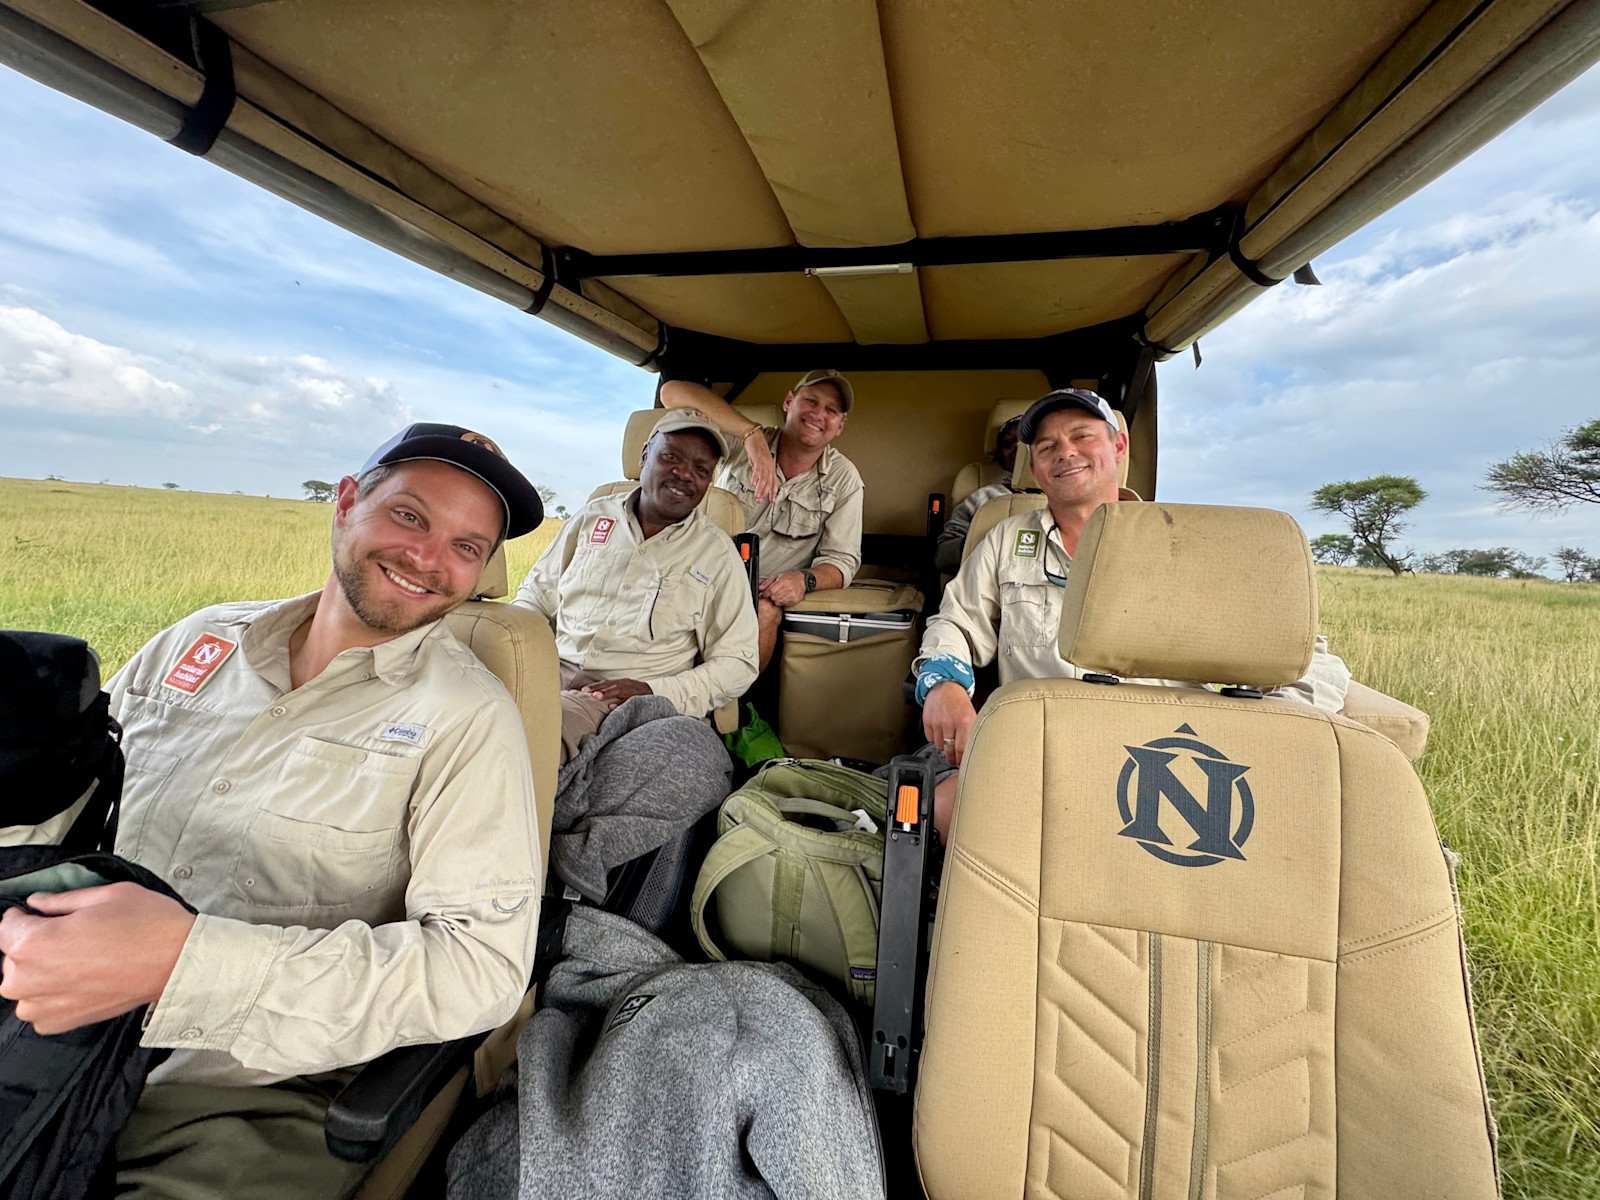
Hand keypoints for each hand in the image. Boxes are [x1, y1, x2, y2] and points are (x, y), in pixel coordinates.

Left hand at [0, 883, 195, 1034]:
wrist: (177, 963)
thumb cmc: (147, 927)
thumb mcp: (104, 896)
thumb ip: (60, 901)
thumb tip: (38, 903)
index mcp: (32, 943)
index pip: (5, 925)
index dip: (26, 916)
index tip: (42, 914)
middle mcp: (27, 979)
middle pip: (11, 957)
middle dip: (33, 944)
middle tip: (72, 935)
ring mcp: (41, 1006)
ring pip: (23, 983)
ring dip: (41, 971)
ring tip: (78, 959)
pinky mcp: (58, 1023)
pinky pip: (39, 1006)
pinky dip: (52, 994)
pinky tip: (80, 979)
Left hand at [580, 678, 653, 709]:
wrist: (655, 691)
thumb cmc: (636, 692)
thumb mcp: (624, 689)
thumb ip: (613, 691)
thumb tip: (596, 696)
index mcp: (621, 682)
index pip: (606, 683)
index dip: (595, 686)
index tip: (583, 690)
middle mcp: (625, 684)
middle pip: (610, 685)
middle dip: (598, 688)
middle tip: (587, 692)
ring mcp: (631, 691)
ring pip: (617, 691)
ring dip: (606, 693)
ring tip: (596, 696)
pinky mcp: (637, 698)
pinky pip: (627, 701)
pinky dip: (619, 703)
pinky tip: (611, 707)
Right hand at [745, 432, 779, 502]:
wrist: (754, 437)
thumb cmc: (756, 449)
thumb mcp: (759, 462)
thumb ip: (759, 471)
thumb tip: (756, 480)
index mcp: (771, 467)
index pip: (773, 482)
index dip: (773, 492)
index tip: (772, 500)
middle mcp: (770, 466)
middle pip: (769, 482)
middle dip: (765, 493)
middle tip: (760, 500)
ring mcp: (765, 463)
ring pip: (764, 479)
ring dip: (760, 489)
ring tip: (757, 496)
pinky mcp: (759, 459)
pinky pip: (758, 470)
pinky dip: (756, 478)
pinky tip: (753, 484)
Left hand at [758, 571, 806, 608]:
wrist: (801, 580)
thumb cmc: (789, 577)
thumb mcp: (777, 576)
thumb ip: (767, 582)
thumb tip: (760, 588)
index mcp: (783, 581)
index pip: (770, 591)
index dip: (765, 593)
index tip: (764, 594)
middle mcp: (788, 588)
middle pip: (773, 597)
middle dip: (771, 596)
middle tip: (773, 593)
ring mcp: (792, 595)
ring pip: (778, 601)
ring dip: (776, 599)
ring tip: (779, 594)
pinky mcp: (795, 600)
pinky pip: (784, 604)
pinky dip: (782, 602)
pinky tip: (784, 597)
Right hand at [922, 681, 977, 766]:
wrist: (945, 686)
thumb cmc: (960, 702)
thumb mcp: (972, 715)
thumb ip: (971, 732)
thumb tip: (973, 751)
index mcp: (964, 722)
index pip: (963, 749)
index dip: (962, 760)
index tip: (963, 764)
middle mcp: (950, 723)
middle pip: (950, 751)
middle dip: (952, 759)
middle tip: (955, 760)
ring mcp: (937, 723)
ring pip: (939, 747)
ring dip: (944, 747)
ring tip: (948, 740)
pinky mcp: (927, 722)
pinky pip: (930, 739)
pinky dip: (935, 739)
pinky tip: (940, 733)